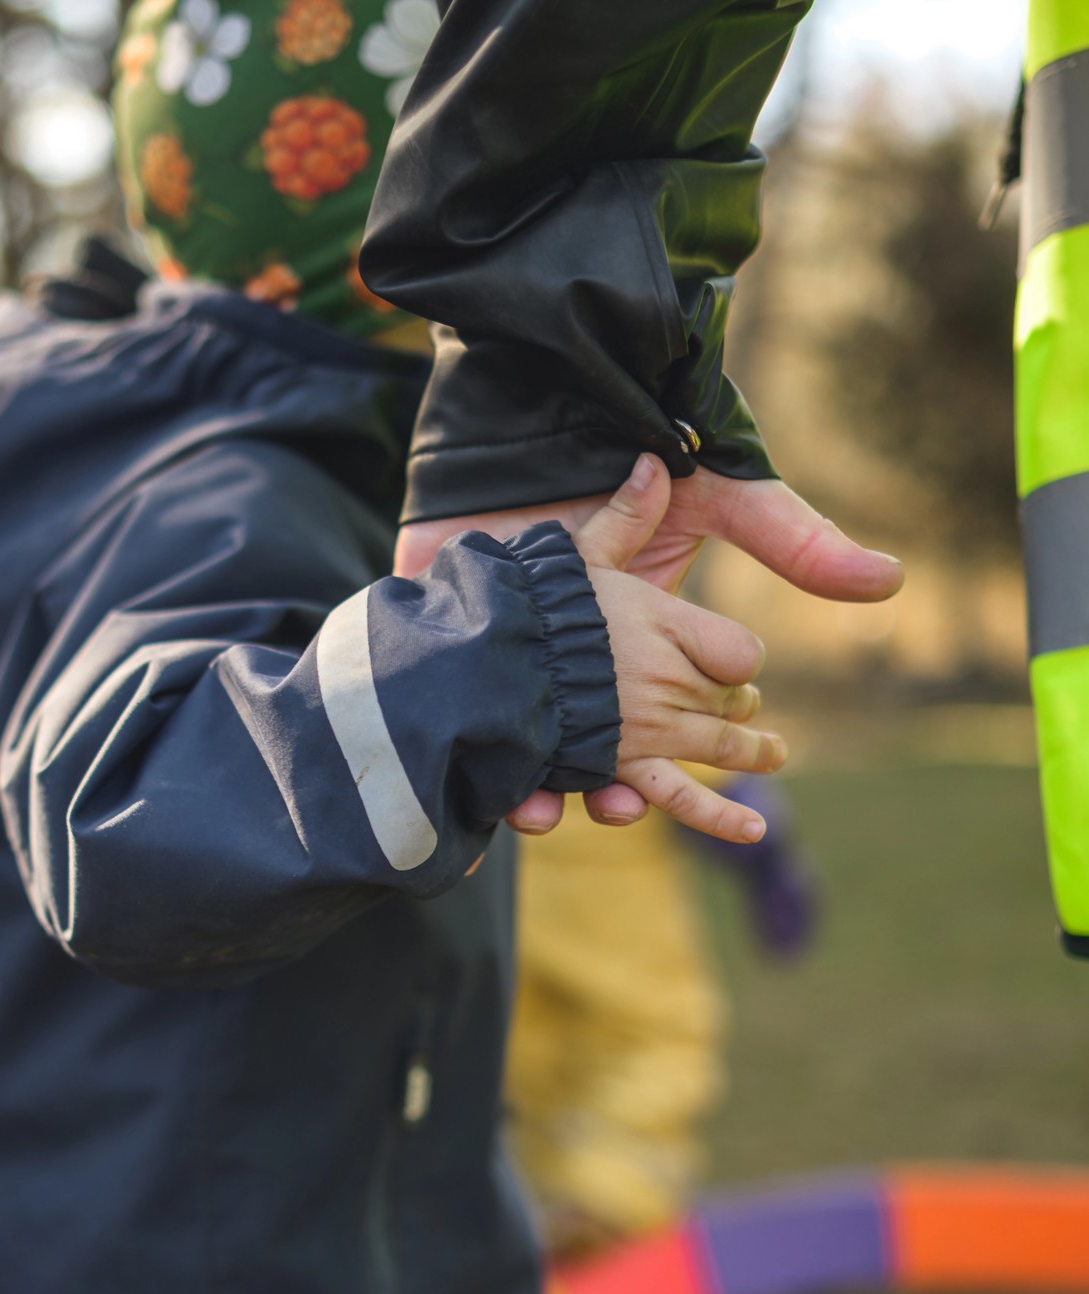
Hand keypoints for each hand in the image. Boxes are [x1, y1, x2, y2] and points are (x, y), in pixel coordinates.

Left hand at [394, 461, 902, 833]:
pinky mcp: (461, 658)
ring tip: (558, 810)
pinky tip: (513, 797)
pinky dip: (492, 779)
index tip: (726, 765)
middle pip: (611, 755)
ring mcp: (520, 667)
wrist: (522, 425)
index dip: (700, 745)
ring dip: (555, 799)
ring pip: (542, 764)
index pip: (680, 716)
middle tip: (630, 804)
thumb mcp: (713, 497)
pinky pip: (473, 735)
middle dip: (625, 790)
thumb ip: (788, 538)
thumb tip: (889, 580)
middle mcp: (586, 667)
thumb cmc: (623, 453)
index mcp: (646, 642)